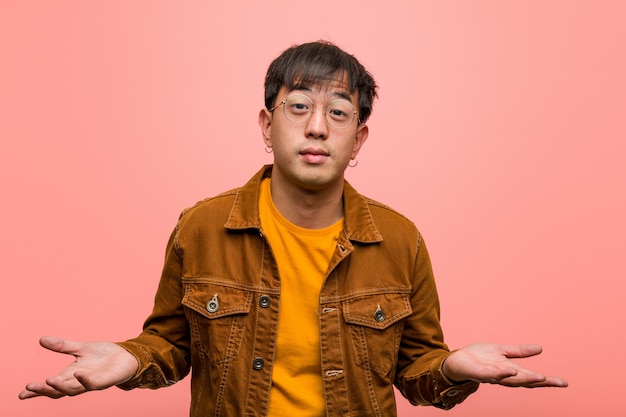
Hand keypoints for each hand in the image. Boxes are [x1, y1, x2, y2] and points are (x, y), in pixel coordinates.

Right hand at [19, 336, 138, 398]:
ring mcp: (92, 383)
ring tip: (48, 380)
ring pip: (73, 390)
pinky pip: (93, 384)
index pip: (51, 386)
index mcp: (71, 376)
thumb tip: (41, 339)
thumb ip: (62, 346)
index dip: (37, 391)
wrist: (127, 357)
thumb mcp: (80, 348)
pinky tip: (78, 373)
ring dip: (60, 386)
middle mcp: (79, 382)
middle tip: (30, 387)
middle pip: (58, 391)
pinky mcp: (105, 381)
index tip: (22, 394)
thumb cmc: (103, 355)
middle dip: (44, 390)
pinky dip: (85, 380)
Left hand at [442, 343, 567, 387]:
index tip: (564, 382)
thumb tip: (540, 348)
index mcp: (511, 371)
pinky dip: (501, 374)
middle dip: (542, 382)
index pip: (532, 376)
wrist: (457, 360)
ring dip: (525, 379)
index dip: (547, 380)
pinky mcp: (479, 373)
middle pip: (526, 381)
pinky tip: (510, 371)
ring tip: (540, 377)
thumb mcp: (502, 351)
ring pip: (511, 380)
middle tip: (558, 382)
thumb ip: (520, 351)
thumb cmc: (479, 358)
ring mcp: (492, 376)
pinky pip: (491, 375)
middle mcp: (504, 376)